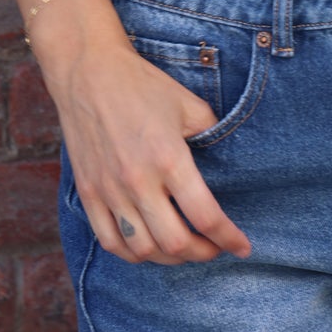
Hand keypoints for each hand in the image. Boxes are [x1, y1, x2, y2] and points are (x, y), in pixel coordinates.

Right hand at [49, 38, 253, 265]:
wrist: (89, 72)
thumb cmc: (142, 85)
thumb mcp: (189, 104)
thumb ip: (213, 134)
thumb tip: (229, 159)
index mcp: (170, 158)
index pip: (206, 216)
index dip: (229, 238)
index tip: (242, 246)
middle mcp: (138, 181)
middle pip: (174, 243)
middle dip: (203, 254)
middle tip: (214, 248)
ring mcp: (109, 191)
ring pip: (142, 250)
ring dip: (169, 259)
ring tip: (184, 249)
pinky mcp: (89, 193)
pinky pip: (110, 241)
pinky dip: (133, 254)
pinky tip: (148, 247)